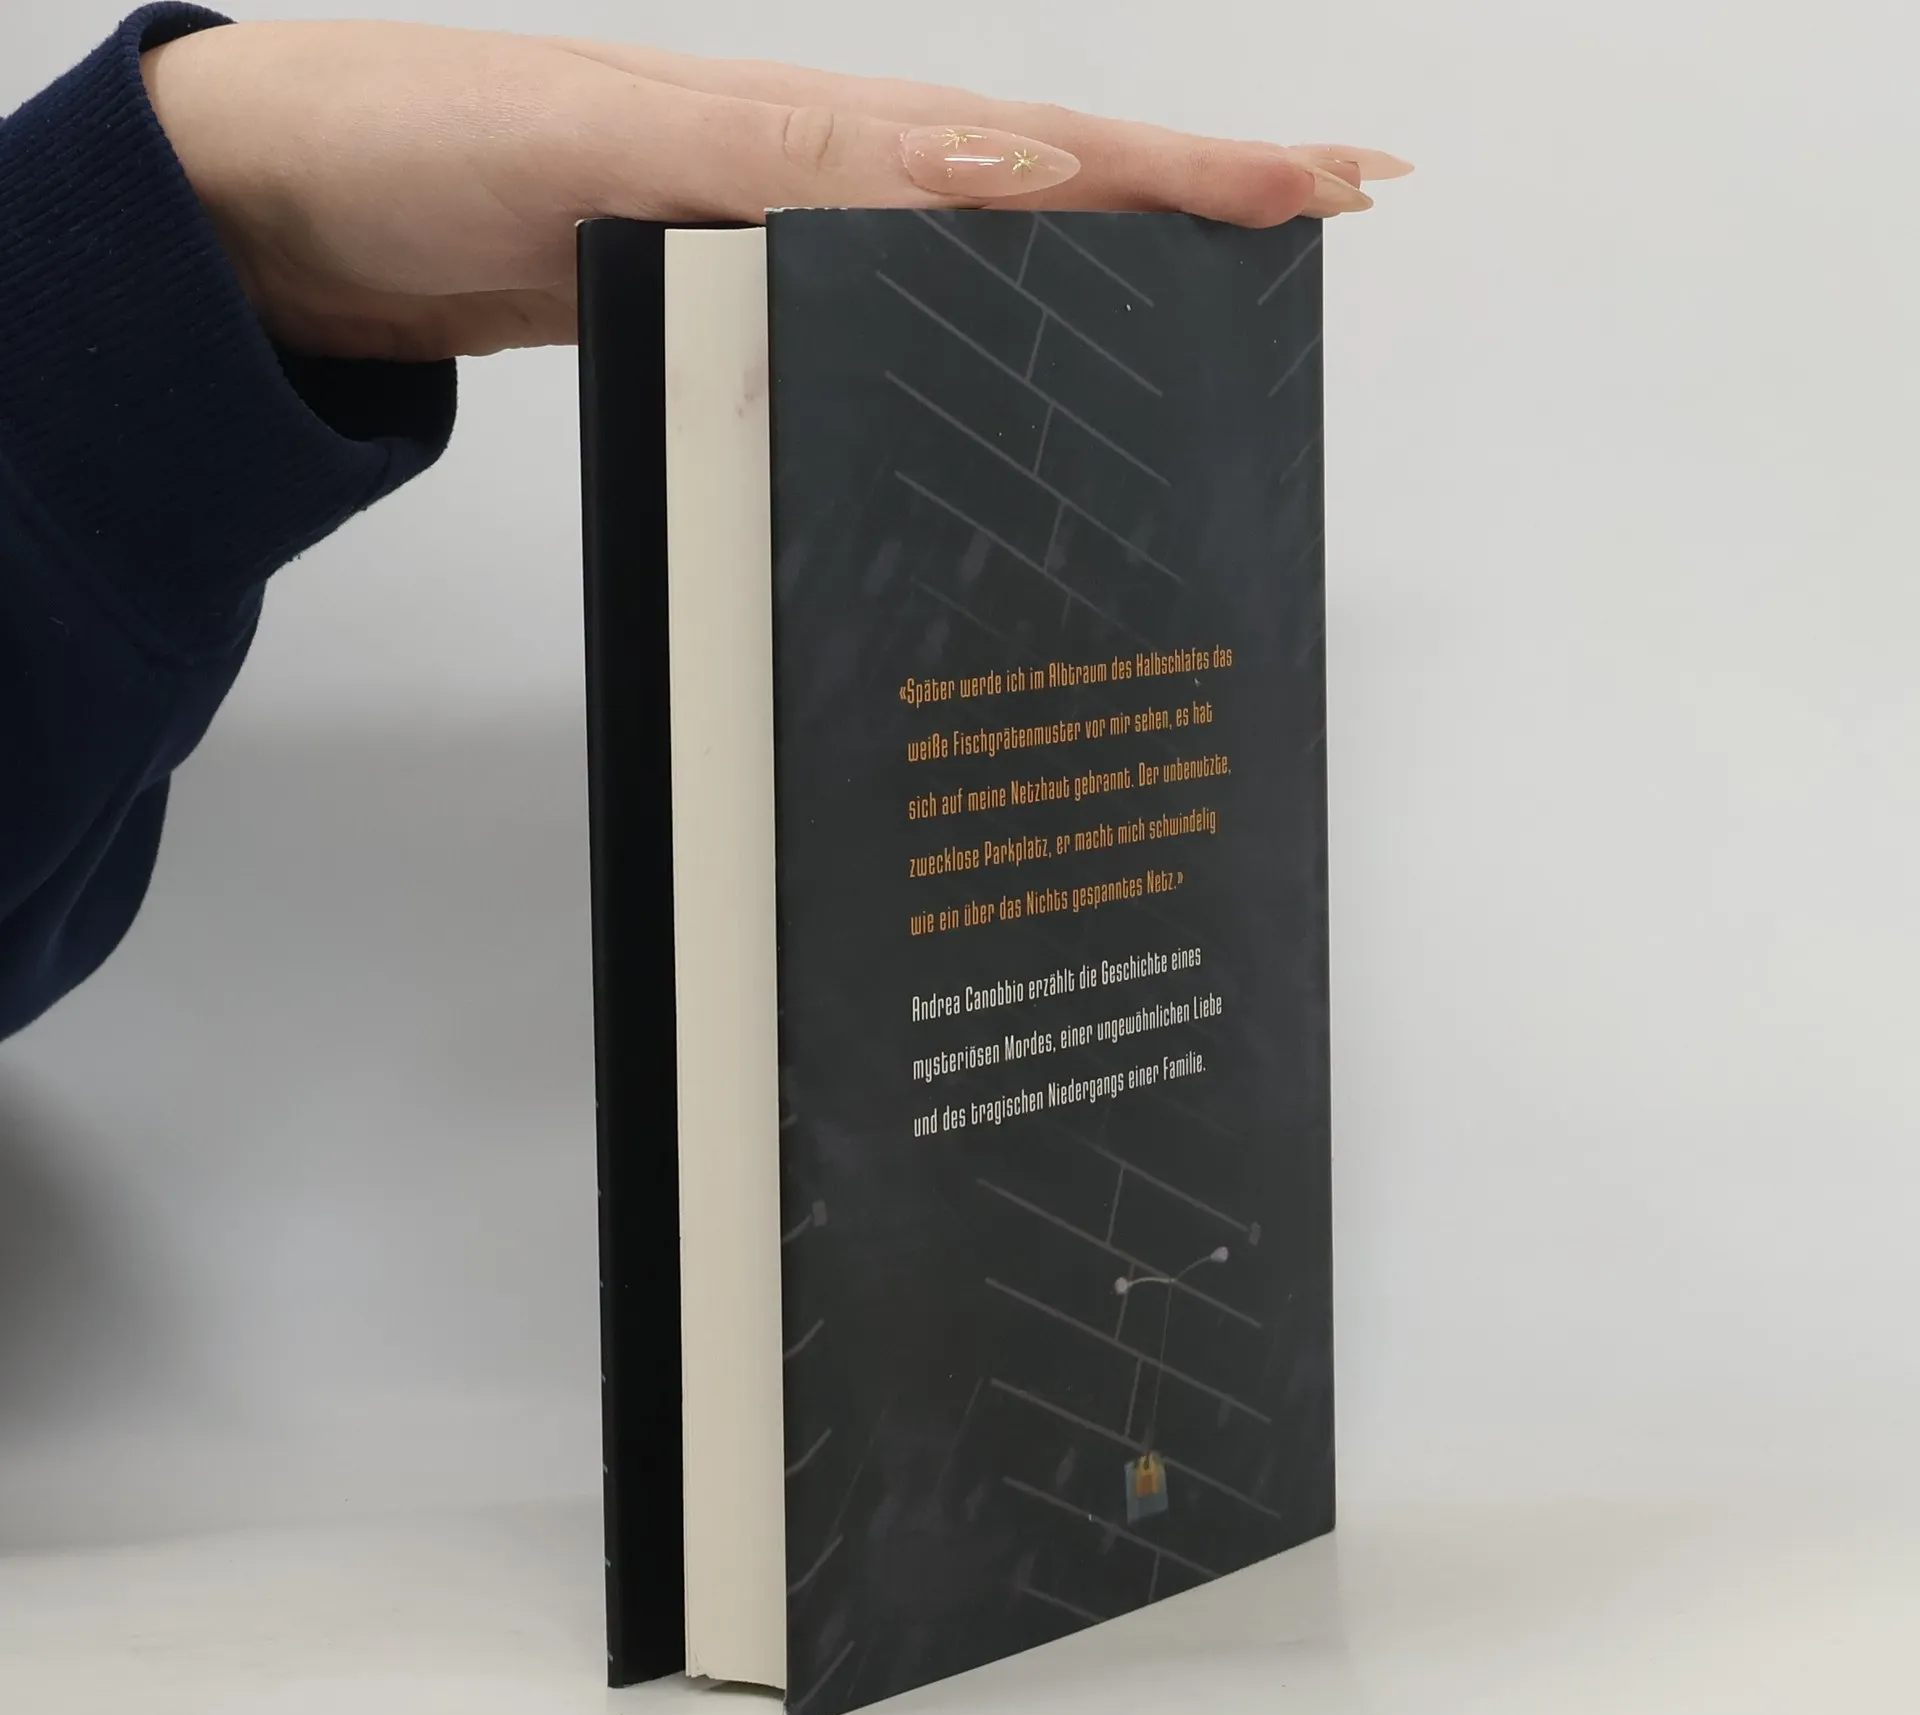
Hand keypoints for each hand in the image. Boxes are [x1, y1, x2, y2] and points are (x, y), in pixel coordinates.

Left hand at [142, 23, 1409, 362]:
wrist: (300, 206)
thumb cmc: (427, 154)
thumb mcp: (621, 146)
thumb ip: (801, 164)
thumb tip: (1002, 175)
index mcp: (811, 133)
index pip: (1037, 153)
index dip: (1183, 171)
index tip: (1322, 183)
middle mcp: (816, 179)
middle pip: (1038, 192)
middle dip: (1189, 206)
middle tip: (1325, 220)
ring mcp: (778, 239)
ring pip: (974, 258)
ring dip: (1099, 271)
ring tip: (1211, 297)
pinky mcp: (730, 299)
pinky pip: (884, 314)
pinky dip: (971, 336)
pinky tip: (1003, 372)